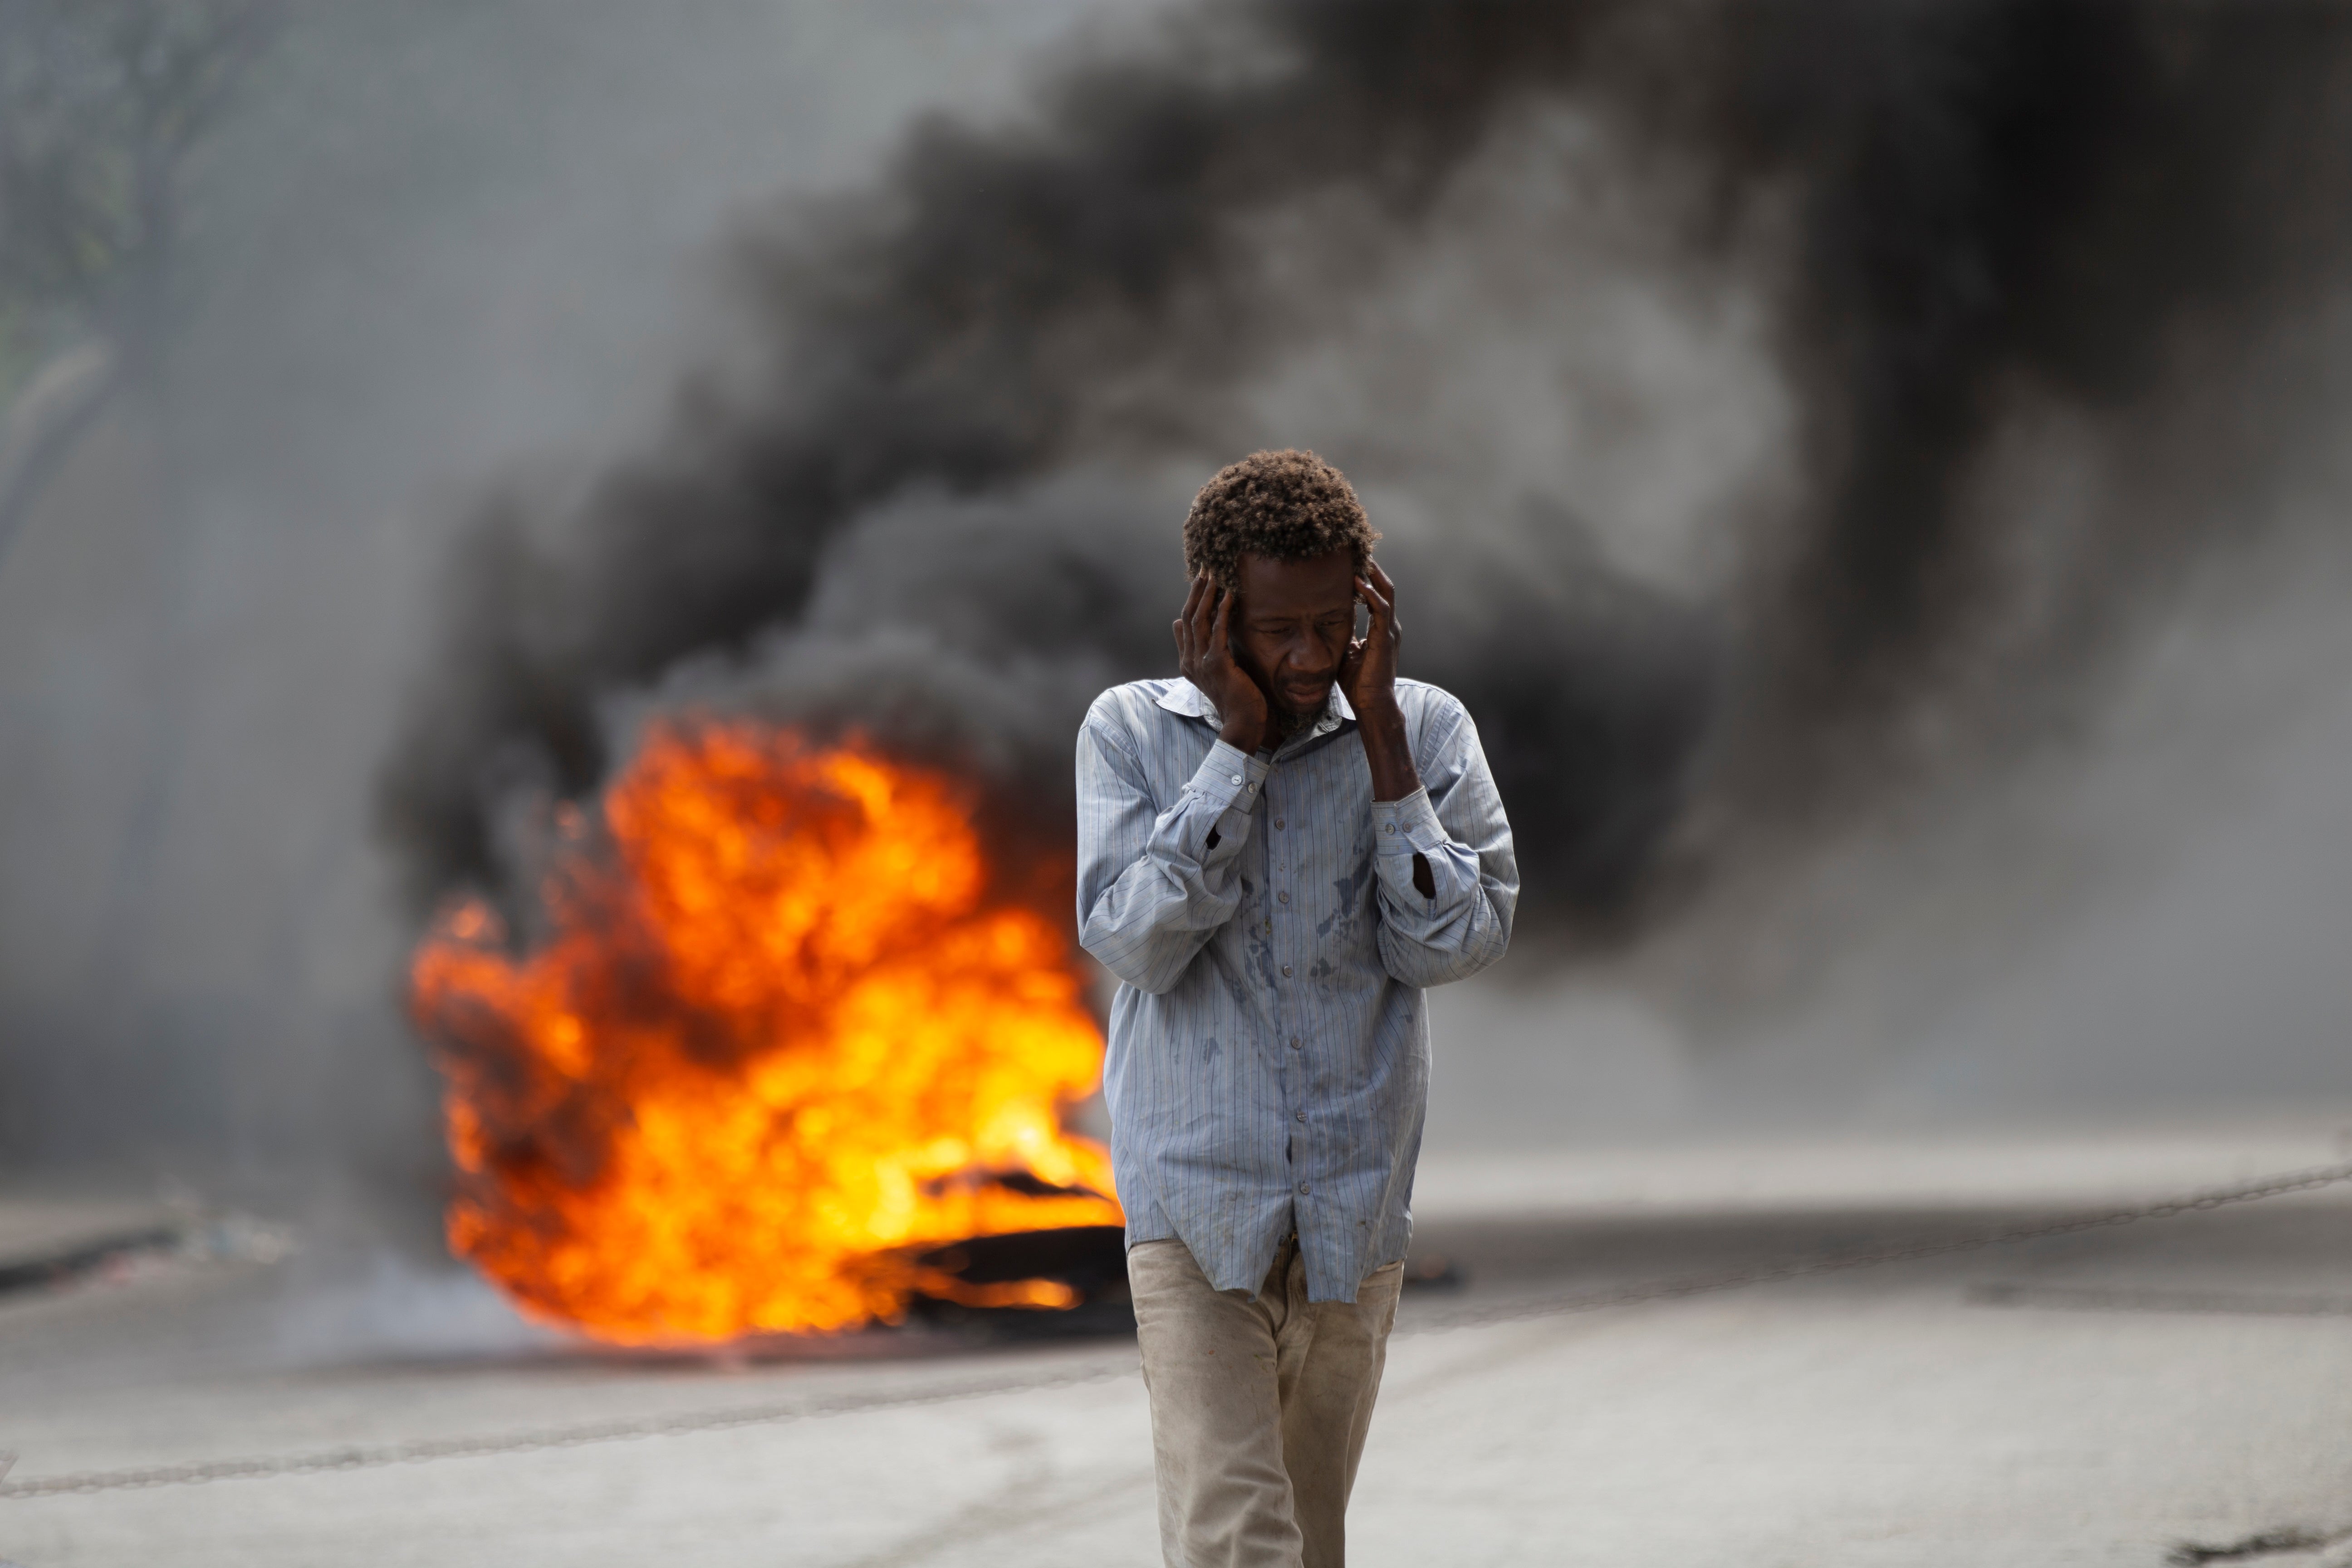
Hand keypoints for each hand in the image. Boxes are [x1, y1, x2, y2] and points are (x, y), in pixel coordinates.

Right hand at [1173, 571, 1269, 753]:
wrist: (1242, 723)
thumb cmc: (1234, 698)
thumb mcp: (1211, 670)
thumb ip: (1195, 649)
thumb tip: (1176, 624)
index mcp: (1188, 662)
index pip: (1185, 623)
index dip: (1192, 600)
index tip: (1200, 580)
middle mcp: (1190, 661)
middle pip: (1189, 617)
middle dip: (1197, 591)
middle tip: (1205, 568)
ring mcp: (1201, 662)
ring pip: (1199, 621)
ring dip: (1206, 595)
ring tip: (1214, 575)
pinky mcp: (1217, 664)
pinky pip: (1218, 631)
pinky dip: (1222, 611)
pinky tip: (1229, 596)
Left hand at [1337, 559, 1401, 720]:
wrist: (1371, 703)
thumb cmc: (1358, 682)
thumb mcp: (1346, 651)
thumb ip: (1343, 635)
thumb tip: (1328, 622)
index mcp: (1380, 629)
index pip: (1375, 596)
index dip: (1366, 579)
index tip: (1352, 564)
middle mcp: (1388, 626)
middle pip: (1384, 588)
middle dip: (1373, 569)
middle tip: (1358, 551)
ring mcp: (1389, 630)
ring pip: (1385, 592)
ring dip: (1373, 574)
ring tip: (1360, 558)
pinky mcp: (1385, 637)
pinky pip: (1379, 608)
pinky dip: (1369, 593)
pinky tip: (1357, 582)